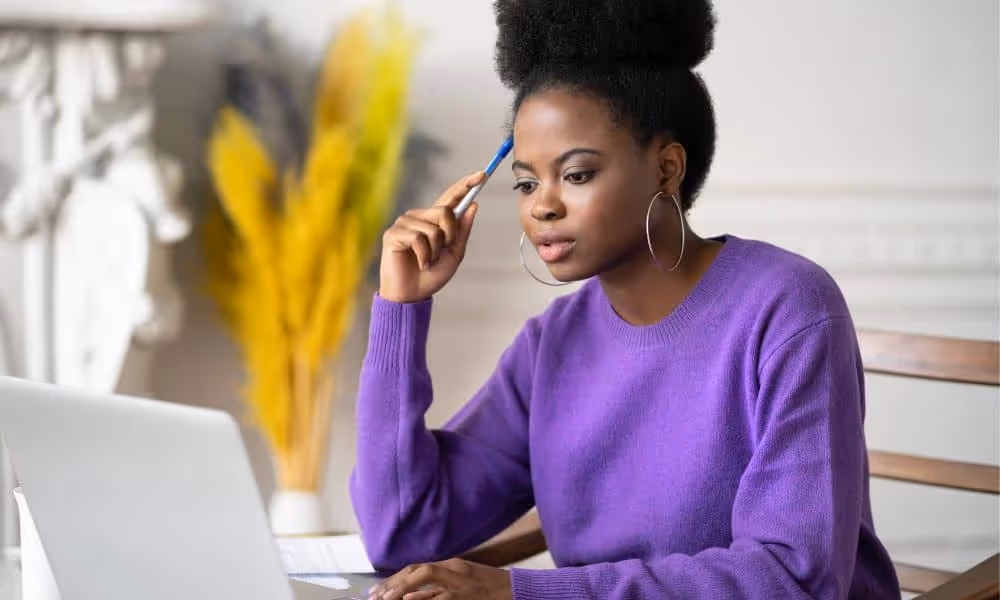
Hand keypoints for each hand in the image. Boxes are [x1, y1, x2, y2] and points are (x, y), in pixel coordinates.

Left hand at [367, 558, 511, 599]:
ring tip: (384, 599)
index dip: (395, 579)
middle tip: (374, 597)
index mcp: (453, 565)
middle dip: (393, 583)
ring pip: (426, 579)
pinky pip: (441, 596)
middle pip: (417, 570)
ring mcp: (460, 582)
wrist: (518, 591)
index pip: (417, 568)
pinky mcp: (465, 596)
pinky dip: (424, 597)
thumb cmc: (492, 588)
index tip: (378, 591)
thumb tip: (415, 593)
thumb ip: (443, 583)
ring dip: (402, 589)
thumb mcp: (466, 580)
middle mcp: (454, 570)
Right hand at [378, 172, 483, 303]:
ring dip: (436, 251)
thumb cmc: (432, 275)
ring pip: (433, 228)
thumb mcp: (455, 253)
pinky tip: (420, 264)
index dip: (465, 185)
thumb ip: (462, 230)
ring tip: (428, 262)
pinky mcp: (393, 234)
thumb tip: (473, 205)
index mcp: (434, 220)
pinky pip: (418, 238)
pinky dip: (425, 256)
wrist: (412, 295)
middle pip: (444, 211)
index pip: (450, 197)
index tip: (482, 175)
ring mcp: (404, 223)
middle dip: (451, 234)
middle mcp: (419, 217)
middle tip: (444, 252)